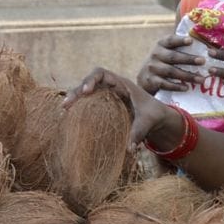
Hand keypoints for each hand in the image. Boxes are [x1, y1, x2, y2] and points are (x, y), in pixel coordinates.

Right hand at [65, 68, 190, 155]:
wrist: (158, 117)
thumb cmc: (154, 114)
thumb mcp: (148, 121)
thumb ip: (139, 133)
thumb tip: (130, 150)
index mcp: (121, 84)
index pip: (100, 73)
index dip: (90, 80)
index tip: (86, 91)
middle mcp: (111, 87)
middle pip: (88, 83)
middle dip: (77, 92)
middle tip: (66, 105)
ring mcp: (106, 96)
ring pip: (86, 94)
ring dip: (75, 100)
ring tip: (65, 110)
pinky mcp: (104, 107)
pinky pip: (89, 104)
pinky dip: (81, 108)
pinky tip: (71, 118)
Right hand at [137, 32, 208, 94]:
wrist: (145, 77)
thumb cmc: (163, 62)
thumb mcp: (168, 51)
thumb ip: (181, 46)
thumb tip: (204, 39)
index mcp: (161, 44)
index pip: (170, 40)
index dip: (180, 40)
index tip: (191, 40)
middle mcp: (156, 54)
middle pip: (173, 57)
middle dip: (189, 59)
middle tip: (203, 61)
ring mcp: (152, 68)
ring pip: (171, 72)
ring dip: (187, 75)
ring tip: (201, 79)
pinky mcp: (151, 81)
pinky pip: (164, 84)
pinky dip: (176, 86)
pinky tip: (186, 88)